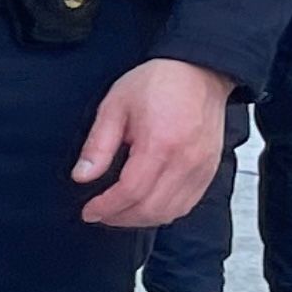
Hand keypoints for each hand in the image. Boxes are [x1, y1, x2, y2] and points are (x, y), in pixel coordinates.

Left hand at [71, 58, 233, 226]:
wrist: (199, 72)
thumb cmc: (158, 83)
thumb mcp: (116, 105)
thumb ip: (99, 145)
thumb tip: (82, 175)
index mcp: (159, 143)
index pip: (130, 191)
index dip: (106, 207)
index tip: (89, 211)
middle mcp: (185, 162)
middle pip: (150, 209)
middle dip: (120, 218)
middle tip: (100, 214)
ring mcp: (201, 169)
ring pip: (170, 212)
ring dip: (140, 219)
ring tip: (119, 212)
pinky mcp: (209, 172)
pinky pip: (186, 205)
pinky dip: (163, 212)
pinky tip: (145, 206)